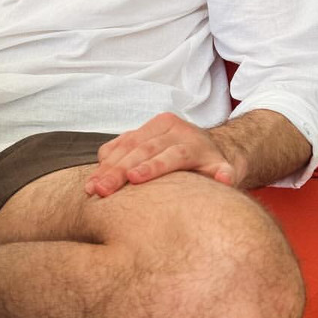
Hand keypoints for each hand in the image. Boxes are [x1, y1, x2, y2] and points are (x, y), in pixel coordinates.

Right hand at [85, 113, 244, 197]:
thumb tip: (225, 176)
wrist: (207, 146)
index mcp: (192, 141)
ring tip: (92, 187)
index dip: (151, 166)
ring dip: (107, 166)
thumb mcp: (225, 170)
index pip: (170, 153)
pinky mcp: (140, 129)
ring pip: (127, 144)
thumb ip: (224, 174)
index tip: (134, 179)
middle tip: (101, 190)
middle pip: (143, 150)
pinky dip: (106, 159)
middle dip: (119, 170)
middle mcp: (172, 129)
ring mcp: (154, 127)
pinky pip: (119, 141)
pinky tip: (94, 177)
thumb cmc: (212, 166)